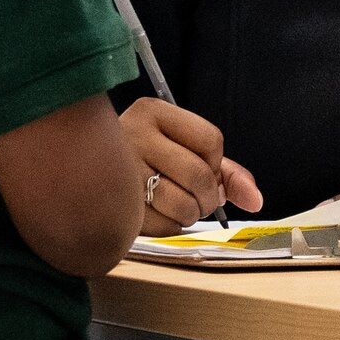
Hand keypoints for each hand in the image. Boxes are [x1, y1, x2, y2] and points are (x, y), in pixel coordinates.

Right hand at [125, 97, 258, 224]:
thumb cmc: (145, 163)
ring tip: (171, 204)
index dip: (216, 164)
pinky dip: (169, 227)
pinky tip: (153, 213)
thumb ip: (225, 172)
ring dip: (189, 214)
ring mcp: (120, 170)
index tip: (203, 168)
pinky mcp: (114, 205)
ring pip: (185, 205)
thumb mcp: (184, 152)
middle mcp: (133, 134)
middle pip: (200, 175)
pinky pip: (164, 227)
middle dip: (208, 197)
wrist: (84, 176)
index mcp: (153, 112)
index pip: (212, 140)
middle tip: (196, 198)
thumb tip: (255, 200)